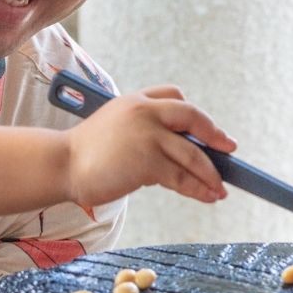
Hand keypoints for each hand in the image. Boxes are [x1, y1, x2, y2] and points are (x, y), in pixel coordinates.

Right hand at [68, 86, 235, 206]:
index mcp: (137, 99)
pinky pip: (181, 176)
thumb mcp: (117, 126)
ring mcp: (147, 135)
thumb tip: (180, 150)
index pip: (176, 97)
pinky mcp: (146, 161)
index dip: (198, 117)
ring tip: (220, 189)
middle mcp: (145, 111)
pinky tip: (208, 195)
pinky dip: (198, 188)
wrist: (62, 165)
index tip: (212, 132)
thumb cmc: (87, 152)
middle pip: (192, 118)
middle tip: (229, 151)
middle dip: (215, 136)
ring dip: (210, 174)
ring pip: (191, 154)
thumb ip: (145, 130)